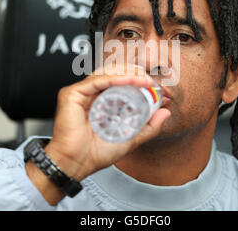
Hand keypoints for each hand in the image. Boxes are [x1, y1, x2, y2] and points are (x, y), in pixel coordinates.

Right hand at [46, 64, 170, 180]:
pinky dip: (115, 78)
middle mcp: (89, 94)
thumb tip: (165, 113)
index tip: (151, 84)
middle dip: (133, 72)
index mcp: (100, 101)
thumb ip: (148, 127)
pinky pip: (97, 81)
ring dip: (127, 73)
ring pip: (105, 73)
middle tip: (149, 80)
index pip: (118, 82)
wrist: (78, 164)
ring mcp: (80, 93)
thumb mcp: (130, 138)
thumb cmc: (95, 153)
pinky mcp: (72, 94)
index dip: (135, 79)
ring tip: (143, 80)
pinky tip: (130, 80)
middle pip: (112, 74)